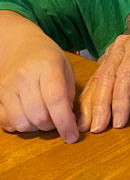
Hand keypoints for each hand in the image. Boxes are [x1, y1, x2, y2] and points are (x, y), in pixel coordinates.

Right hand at [0, 11, 77, 142]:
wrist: (19, 43)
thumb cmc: (47, 56)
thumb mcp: (65, 66)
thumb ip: (69, 92)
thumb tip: (70, 121)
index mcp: (48, 66)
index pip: (56, 99)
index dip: (65, 122)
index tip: (72, 136)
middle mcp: (26, 76)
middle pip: (38, 114)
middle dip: (52, 126)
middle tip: (59, 122)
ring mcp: (8, 86)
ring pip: (21, 122)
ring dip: (36, 128)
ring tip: (45, 118)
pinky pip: (6, 122)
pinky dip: (20, 126)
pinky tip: (29, 117)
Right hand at [77, 34, 129, 133]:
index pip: (127, 73)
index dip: (121, 99)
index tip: (118, 122)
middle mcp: (125, 44)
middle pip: (108, 75)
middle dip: (101, 104)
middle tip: (98, 129)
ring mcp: (113, 50)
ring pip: (98, 78)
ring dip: (90, 103)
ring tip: (86, 126)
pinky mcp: (106, 59)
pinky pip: (94, 79)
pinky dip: (88, 98)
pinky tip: (83, 115)